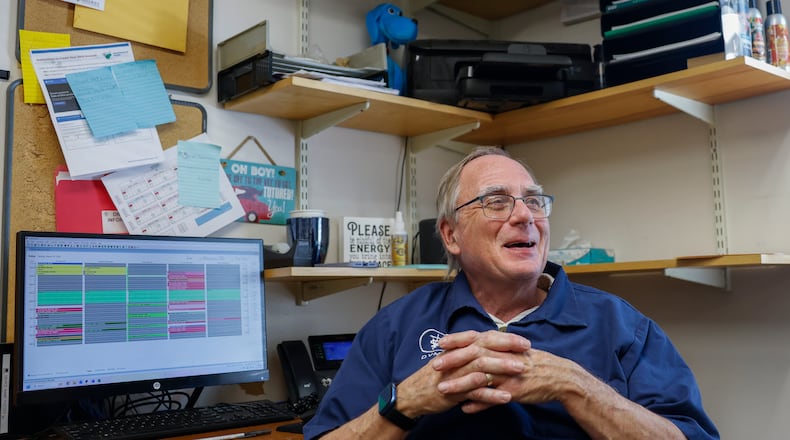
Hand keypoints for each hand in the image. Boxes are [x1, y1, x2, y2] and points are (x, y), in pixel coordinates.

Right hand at [393, 330, 527, 417]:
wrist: (411, 395)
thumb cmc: (435, 377)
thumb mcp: (450, 360)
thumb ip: (468, 352)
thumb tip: (489, 347)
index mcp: (458, 348)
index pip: (484, 338)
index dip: (505, 338)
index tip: (523, 340)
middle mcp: (457, 357)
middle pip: (485, 347)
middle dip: (507, 347)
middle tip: (527, 350)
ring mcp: (455, 374)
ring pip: (481, 367)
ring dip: (502, 367)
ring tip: (521, 369)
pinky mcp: (453, 391)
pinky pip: (475, 392)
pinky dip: (491, 395)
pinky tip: (506, 397)